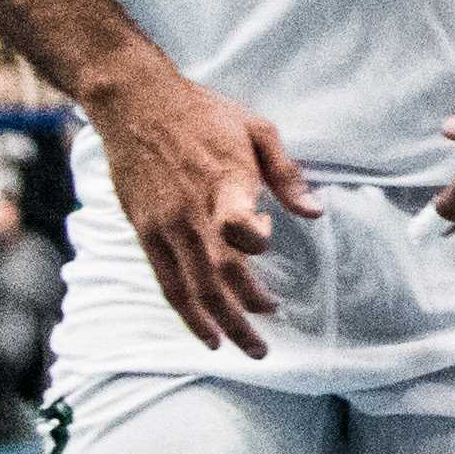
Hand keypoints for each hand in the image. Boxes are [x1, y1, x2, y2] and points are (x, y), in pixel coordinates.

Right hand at [85, 53, 316, 355]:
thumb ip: (286, 174)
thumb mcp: (258, 129)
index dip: (253, 242)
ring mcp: (165, 226)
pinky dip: (186, 313)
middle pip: (218, 272)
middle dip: (245, 311)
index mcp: (225, 179)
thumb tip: (315, 213)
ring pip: (193, 288)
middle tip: (269, 338)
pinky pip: (167, 283)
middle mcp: (193, 210)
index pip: (236, 223)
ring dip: (220, 323)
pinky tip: (205, 333)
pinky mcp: (146, 234)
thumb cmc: (206, 114)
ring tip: (244, 347)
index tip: (269, 241)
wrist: (139, 106)